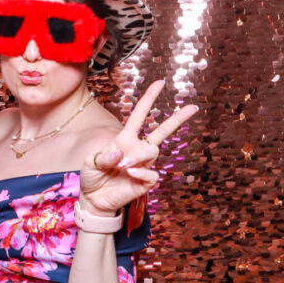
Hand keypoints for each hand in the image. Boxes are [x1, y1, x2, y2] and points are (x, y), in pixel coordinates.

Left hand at [79, 80, 198, 215]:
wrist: (94, 199)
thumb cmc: (92, 177)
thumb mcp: (90, 163)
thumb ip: (104, 156)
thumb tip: (121, 153)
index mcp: (124, 139)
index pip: (139, 115)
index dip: (149, 99)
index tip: (160, 83)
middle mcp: (137, 149)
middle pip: (162, 131)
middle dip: (177, 119)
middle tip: (193, 107)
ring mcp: (143, 165)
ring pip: (153, 151)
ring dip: (139, 155)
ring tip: (123, 165)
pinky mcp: (145, 182)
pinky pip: (151, 173)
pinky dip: (142, 172)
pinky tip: (130, 173)